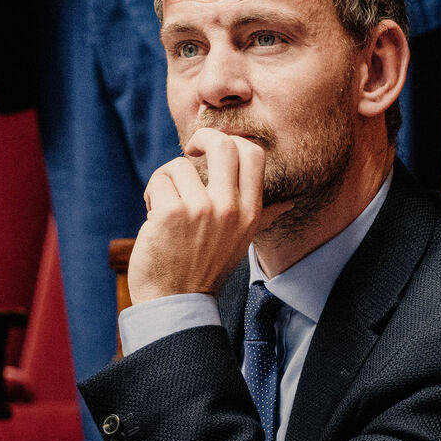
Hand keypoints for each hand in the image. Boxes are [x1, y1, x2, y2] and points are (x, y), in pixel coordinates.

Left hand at [127, 128, 288, 303]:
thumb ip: (263, 217)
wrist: (176, 302)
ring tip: (165, 207)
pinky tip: (154, 218)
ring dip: (166, 181)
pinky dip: (152, 195)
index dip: (230, 141)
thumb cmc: (204, 269)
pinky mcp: (171, 213)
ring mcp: (201, 210)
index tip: (213, 151)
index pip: (253, 154)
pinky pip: (159, 181)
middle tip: (190, 151)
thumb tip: (289, 202)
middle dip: (201, 138)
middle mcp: (229, 209)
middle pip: (222, 144)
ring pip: (179, 165)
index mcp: (249, 212)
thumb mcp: (241, 242)